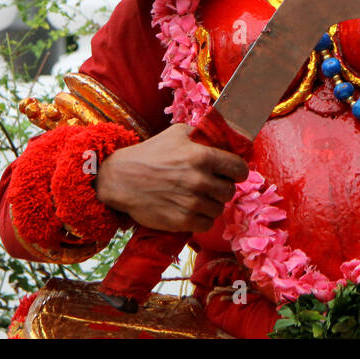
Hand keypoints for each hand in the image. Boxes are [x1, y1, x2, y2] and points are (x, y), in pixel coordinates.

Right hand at [94, 123, 248, 233]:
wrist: (120, 179)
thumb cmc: (150, 153)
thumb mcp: (178, 133)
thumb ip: (204, 136)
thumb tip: (226, 141)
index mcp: (202, 156)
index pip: (239, 169)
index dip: (238, 171)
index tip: (232, 173)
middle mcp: (200, 181)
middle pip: (230, 191)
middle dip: (223, 187)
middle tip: (211, 185)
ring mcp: (191, 203)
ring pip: (219, 209)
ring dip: (212, 204)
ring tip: (199, 197)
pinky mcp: (181, 221)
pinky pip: (207, 224)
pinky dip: (202, 219)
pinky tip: (192, 210)